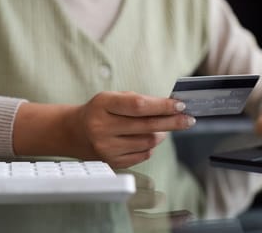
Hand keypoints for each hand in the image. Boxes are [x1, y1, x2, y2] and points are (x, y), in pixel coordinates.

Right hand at [13, 91, 194, 168]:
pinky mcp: (111, 162)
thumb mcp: (113, 98)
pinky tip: (145, 139)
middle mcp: (102, 128)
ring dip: (160, 134)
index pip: (138, 106)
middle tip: (189, 119)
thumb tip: (171, 109)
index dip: (162, 106)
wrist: (73, 132)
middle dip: (172, 122)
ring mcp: (106, 148)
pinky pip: (142, 155)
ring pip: (148, 142)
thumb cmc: (100, 111)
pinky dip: (150, 147)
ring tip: (161, 128)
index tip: (180, 105)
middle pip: (147, 126)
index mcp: (103, 105)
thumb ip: (139, 101)